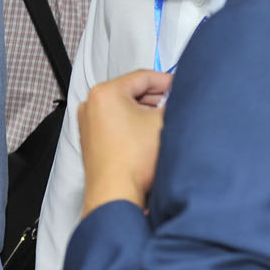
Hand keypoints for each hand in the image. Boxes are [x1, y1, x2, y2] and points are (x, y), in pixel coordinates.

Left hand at [79, 69, 171, 216]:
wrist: (116, 193)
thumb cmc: (134, 159)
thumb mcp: (163, 122)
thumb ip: (173, 103)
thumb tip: (178, 99)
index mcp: (104, 92)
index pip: (143, 76)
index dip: (167, 81)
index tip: (182, 87)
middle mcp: (90, 104)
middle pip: (131, 91)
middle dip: (156, 98)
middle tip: (176, 105)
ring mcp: (87, 122)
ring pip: (124, 107)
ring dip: (145, 111)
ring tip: (165, 121)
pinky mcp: (90, 138)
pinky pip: (115, 122)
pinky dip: (133, 124)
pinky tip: (149, 134)